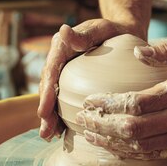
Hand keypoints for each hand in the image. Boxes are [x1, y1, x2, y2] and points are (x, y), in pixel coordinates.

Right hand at [38, 19, 130, 140]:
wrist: (122, 31)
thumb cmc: (111, 30)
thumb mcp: (99, 29)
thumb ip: (82, 35)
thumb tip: (63, 30)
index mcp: (61, 47)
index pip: (51, 70)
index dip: (46, 92)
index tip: (44, 111)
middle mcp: (59, 60)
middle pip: (48, 87)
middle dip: (46, 111)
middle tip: (46, 132)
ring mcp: (66, 72)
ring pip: (54, 96)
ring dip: (51, 116)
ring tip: (50, 136)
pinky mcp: (74, 82)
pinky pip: (65, 99)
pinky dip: (62, 114)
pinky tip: (62, 131)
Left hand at [75, 41, 166, 159]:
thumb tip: (139, 51)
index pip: (138, 103)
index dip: (110, 104)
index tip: (90, 99)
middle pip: (134, 130)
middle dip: (103, 125)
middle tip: (82, 117)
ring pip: (139, 147)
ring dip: (110, 141)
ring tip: (89, 132)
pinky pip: (149, 155)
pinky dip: (125, 152)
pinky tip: (109, 144)